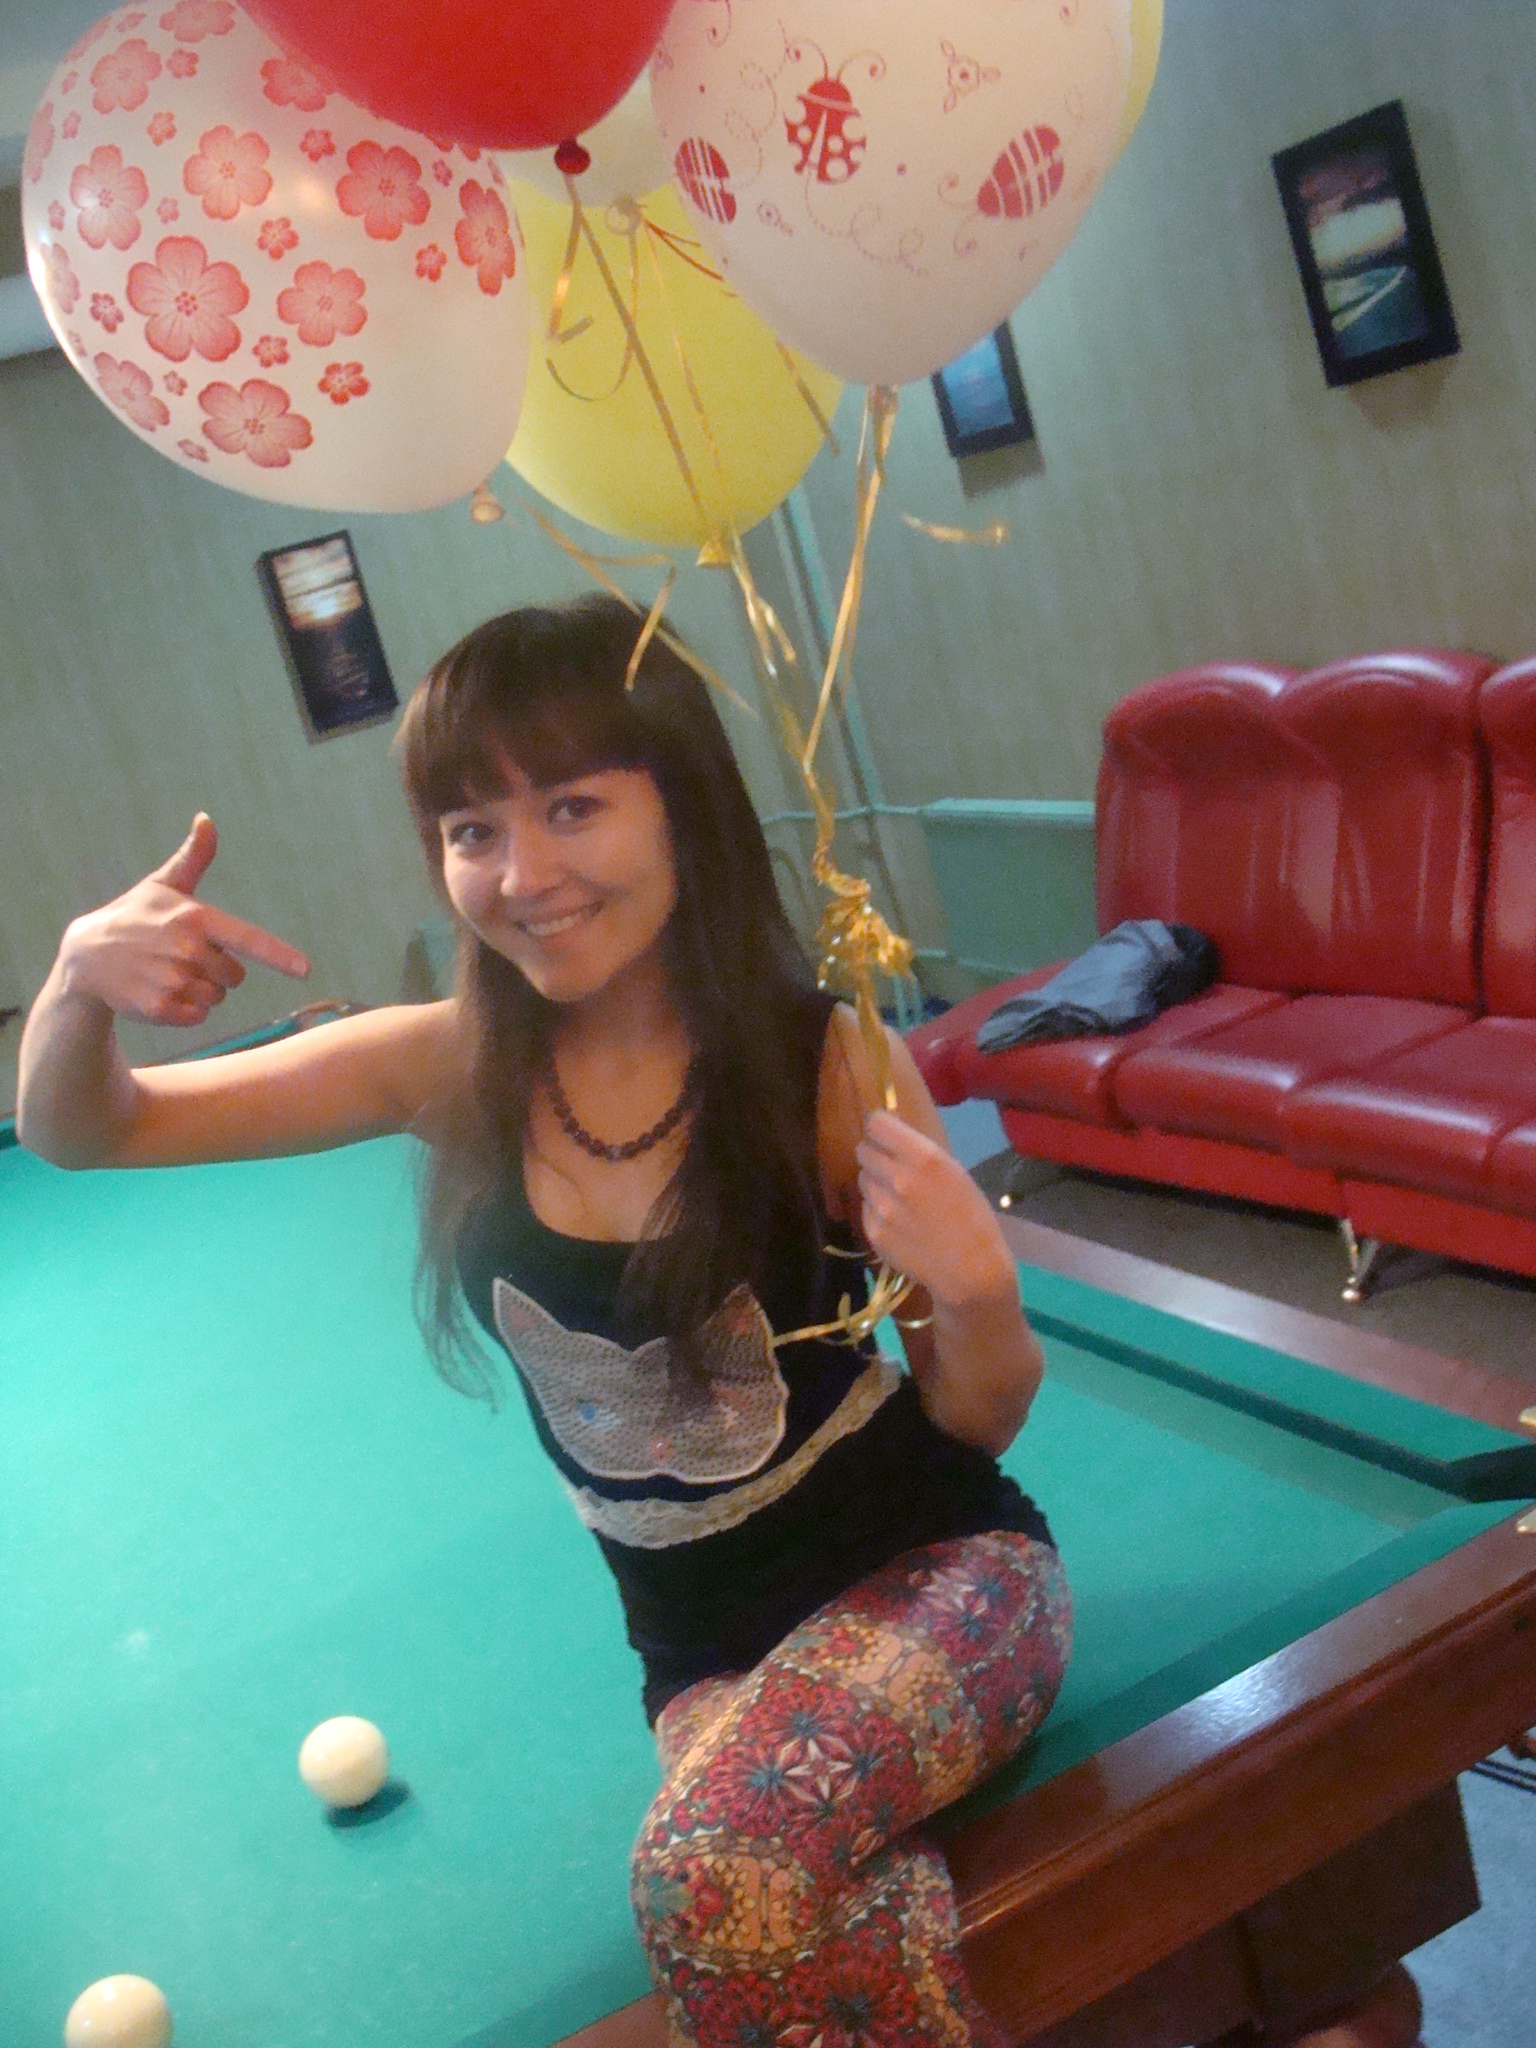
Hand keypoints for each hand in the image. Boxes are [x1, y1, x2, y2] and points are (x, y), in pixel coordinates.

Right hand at [56, 815, 309, 1027]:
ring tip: (169, 973)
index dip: (278, 955)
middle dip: (217, 970)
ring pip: (217, 998)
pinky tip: (162, 992)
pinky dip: (187, 1010)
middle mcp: (186, 950)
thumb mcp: (162, 885)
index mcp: (194, 918)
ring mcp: (171, 981)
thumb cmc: (134, 916)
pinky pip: (198, 1017)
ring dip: (201, 991)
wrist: (86, 956)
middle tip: (184, 956)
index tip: (305, 970)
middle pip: (235, 976)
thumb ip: (193, 858)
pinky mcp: (159, 1009)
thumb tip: (207, 819)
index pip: (247, 939)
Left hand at [855, 1110, 1016, 1312]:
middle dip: (875, 1156)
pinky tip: (898, 1223)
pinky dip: (876, 1210)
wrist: (971, 1271)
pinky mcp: (873, 1231)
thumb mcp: (955, 1173)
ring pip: (862, 1179)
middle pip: (863, 1150)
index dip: (879, 1128)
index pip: (876, 1124)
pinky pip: (865, 1207)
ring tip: (898, 1199)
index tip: (885, 1136)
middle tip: (891, 1169)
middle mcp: (897, 1177)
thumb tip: (894, 1139)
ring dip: (875, 1183)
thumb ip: (921, 1154)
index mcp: (923, 1157)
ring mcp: (881, 1206)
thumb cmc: (972, 1218)